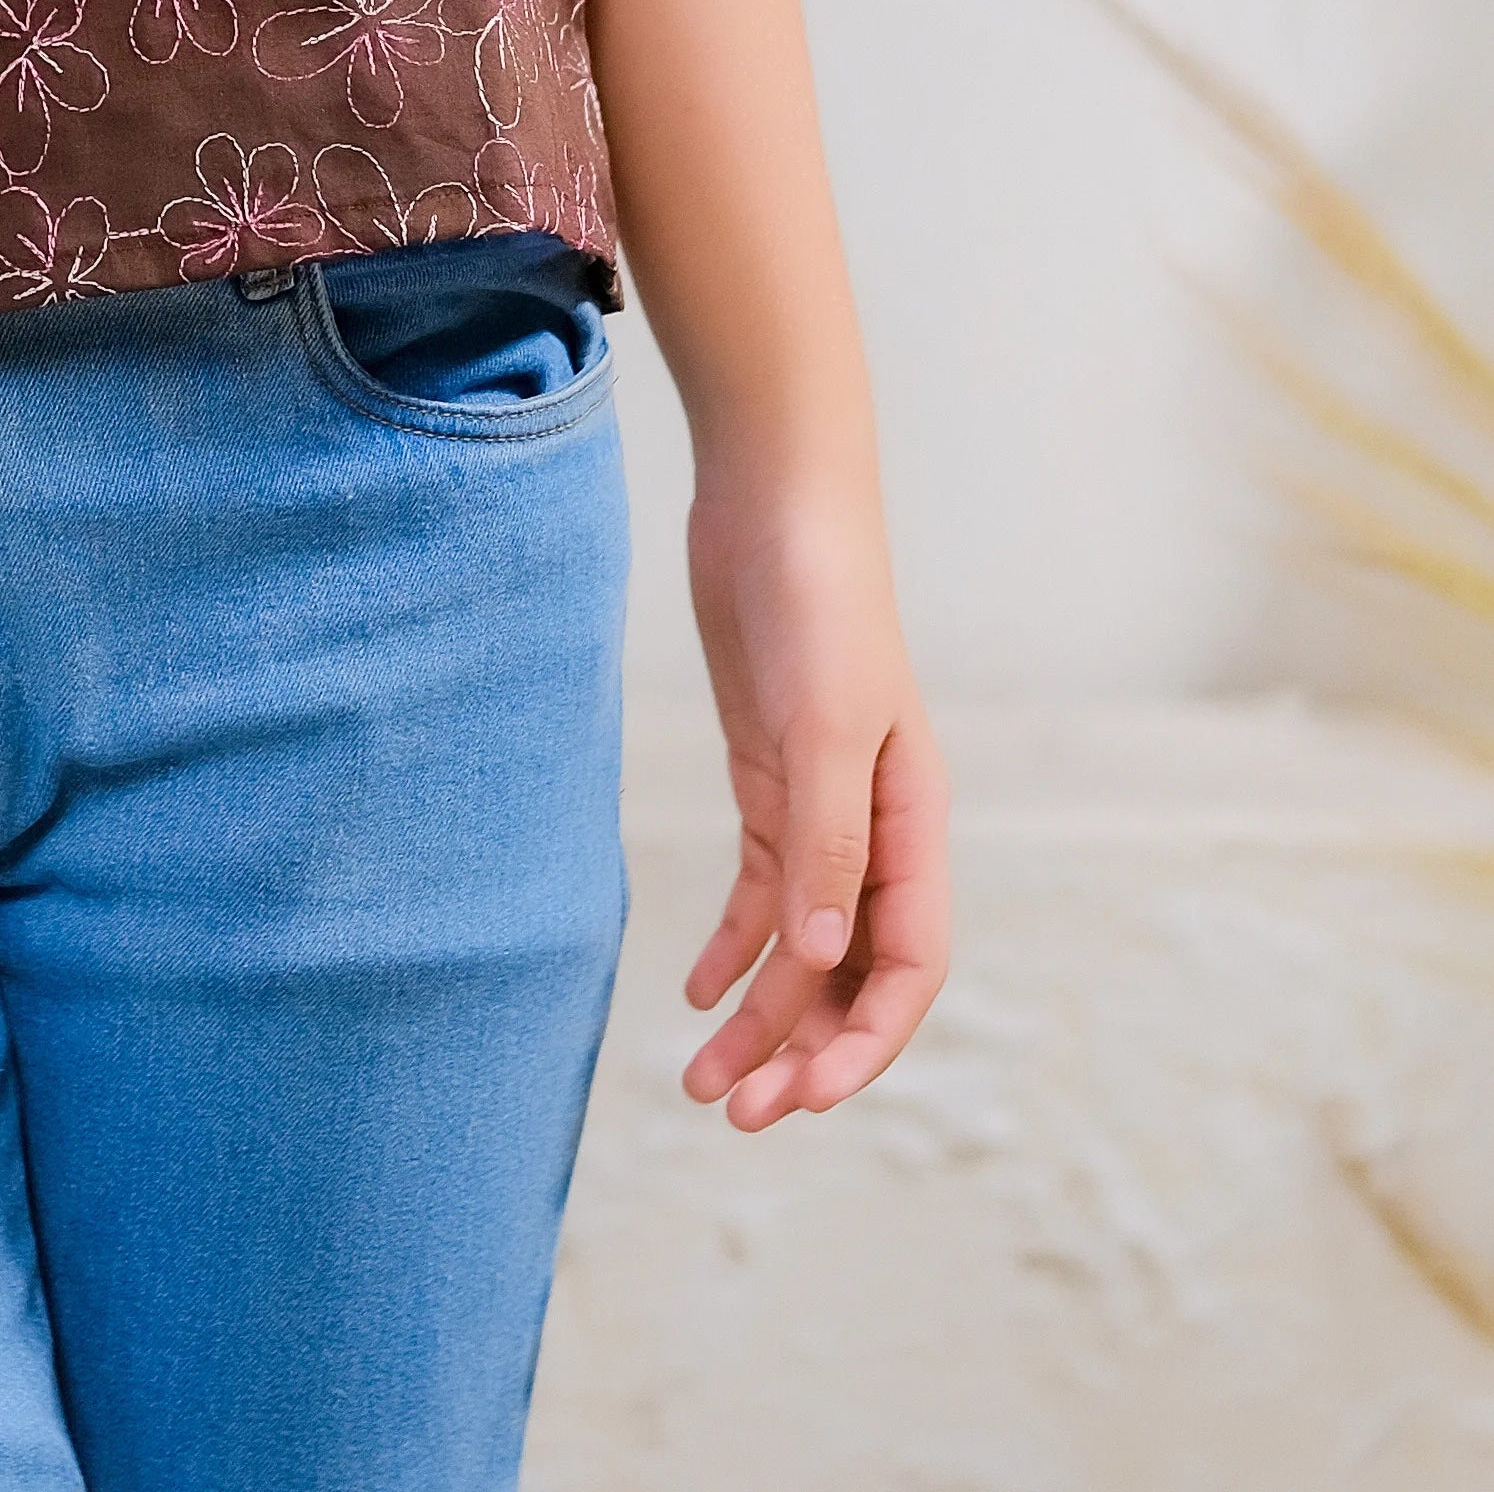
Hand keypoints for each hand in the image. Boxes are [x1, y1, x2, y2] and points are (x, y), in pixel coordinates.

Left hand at [678, 479, 948, 1126]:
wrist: (774, 499)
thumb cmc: (818, 600)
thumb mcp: (825, 725)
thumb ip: (826, 842)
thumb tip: (821, 961)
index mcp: (914, 823)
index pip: (907, 966)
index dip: (863, 1042)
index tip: (802, 1098)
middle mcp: (877, 828)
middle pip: (851, 973)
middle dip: (801, 1049)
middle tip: (736, 1114)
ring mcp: (823, 805)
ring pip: (801, 944)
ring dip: (762, 1016)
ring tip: (703, 1083)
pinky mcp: (771, 777)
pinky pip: (763, 891)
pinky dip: (737, 948)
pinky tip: (700, 993)